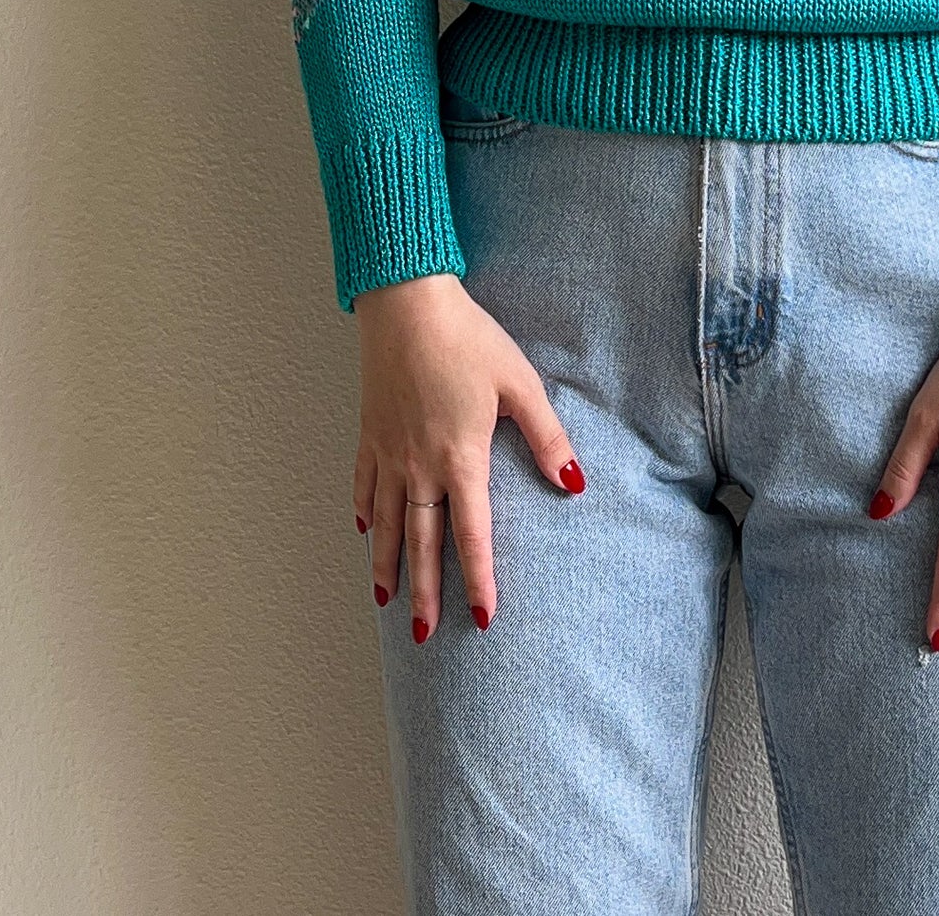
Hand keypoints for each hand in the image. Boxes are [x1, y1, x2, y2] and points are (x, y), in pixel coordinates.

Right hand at [352, 272, 584, 641]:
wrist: (406, 304)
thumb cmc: (468, 339)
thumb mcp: (520, 383)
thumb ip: (547, 437)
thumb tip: (574, 484)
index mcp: (459, 458)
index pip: (471, 533)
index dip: (478, 579)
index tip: (482, 618)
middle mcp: (418, 465)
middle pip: (421, 541)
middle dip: (425, 591)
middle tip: (425, 634)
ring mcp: (388, 451)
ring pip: (387, 523)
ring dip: (387, 564)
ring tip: (386, 602)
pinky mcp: (370, 432)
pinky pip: (364, 484)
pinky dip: (365, 512)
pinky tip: (365, 531)